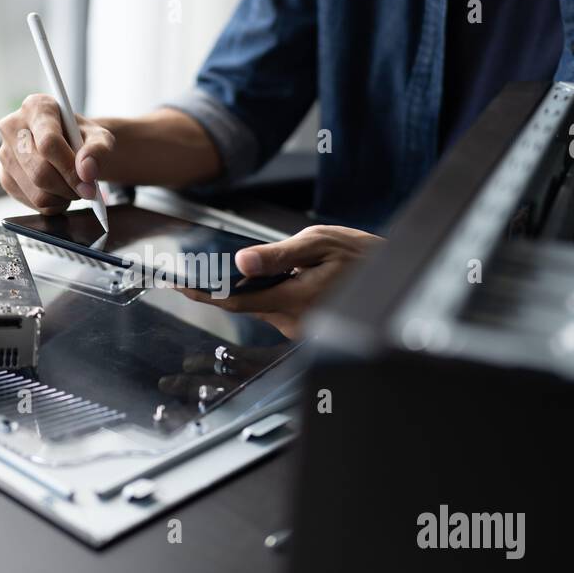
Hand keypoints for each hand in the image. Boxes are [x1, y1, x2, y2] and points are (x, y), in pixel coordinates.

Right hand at [0, 94, 116, 213]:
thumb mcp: (100, 138)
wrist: (70, 146)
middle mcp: (13, 127)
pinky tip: (60, 191)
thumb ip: (98, 150)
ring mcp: (5, 154)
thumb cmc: (83, 137)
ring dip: (63, 198)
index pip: (48, 143)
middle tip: (87, 190)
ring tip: (74, 187)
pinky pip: (32, 203)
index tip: (89, 183)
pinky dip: (53, 204)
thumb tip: (87, 172)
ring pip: (37, 192)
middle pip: (40, 171)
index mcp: (36, 107)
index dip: (70, 168)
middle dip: (68, 187)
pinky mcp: (5, 178)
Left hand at [179, 225, 383, 338]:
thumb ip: (278, 254)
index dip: (206, 293)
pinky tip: (295, 276)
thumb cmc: (361, 256)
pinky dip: (275, 292)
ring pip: (263, 305)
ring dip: (261, 286)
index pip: (237, 300)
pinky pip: (277, 309)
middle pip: (248, 302)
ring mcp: (300, 329)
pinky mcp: (304, 329)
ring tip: (288, 264)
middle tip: (237, 261)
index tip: (180, 285)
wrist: (393, 276)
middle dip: (238, 282)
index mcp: (296, 298)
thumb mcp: (318, 243)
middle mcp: (295, 321)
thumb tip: (243, 261)